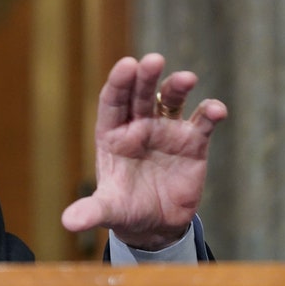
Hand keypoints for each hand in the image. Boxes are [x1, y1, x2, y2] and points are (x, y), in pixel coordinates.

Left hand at [61, 53, 227, 249]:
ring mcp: (165, 131)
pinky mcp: (192, 144)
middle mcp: (138, 126)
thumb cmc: (124, 209)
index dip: (119, 82)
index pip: (112, 101)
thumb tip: (68, 222)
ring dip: (177, 87)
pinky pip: (201, 124)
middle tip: (153, 60)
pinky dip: (209, 114)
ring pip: (170, 100)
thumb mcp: (108, 211)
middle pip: (140, 94)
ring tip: (187, 78)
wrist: (155, 225)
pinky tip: (215, 110)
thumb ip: (91, 211)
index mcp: (112, 134)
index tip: (126, 64)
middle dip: (146, 77)